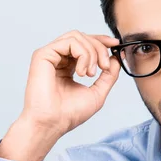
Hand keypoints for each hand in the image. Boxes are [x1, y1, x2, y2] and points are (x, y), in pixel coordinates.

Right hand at [0, 31, 120, 160]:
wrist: (53, 123)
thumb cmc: (70, 114)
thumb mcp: (98, 92)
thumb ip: (108, 75)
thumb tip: (117, 57)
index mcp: (68, 66)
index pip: (85, 44)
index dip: (102, 41)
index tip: (116, 45)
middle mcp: (58, 58)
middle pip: (83, 37)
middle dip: (100, 48)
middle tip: (105, 67)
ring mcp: (50, 55)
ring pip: (77, 36)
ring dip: (92, 52)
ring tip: (91, 74)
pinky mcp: (43, 54)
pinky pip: (70, 41)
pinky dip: (82, 53)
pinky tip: (82, 72)